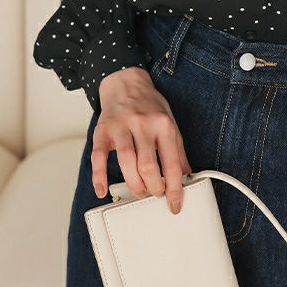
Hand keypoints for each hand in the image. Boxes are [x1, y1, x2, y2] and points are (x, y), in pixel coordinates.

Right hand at [91, 67, 192, 213]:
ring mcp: (121, 127)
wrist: (125, 83)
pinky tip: (102, 189)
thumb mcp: (170, 123)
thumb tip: (188, 176)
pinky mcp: (102, 131)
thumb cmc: (149, 106)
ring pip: (126, 162)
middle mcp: (143, 125)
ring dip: (133, 184)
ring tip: (140, 191)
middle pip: (148, 165)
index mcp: (164, 126)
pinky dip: (99, 176)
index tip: (175, 204)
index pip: (171, 163)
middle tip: (155, 194)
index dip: (174, 188)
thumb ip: (178, 150)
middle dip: (153, 188)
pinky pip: (98, 157)